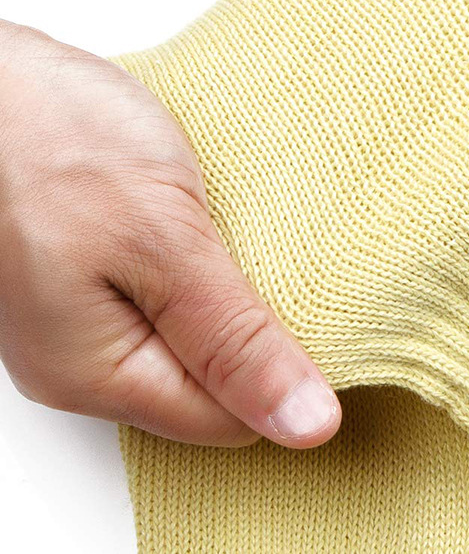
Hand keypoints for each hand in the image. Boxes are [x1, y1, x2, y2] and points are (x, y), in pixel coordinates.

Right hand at [0, 22, 340, 447]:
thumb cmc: (49, 136)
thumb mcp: (159, 240)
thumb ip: (232, 339)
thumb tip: (306, 426)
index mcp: (95, 372)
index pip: (230, 423)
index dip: (287, 379)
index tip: (325, 322)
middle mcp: (85, 357)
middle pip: (211, 385)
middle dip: (260, 336)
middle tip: (291, 272)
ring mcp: (87, 313)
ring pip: (196, 337)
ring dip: (235, 296)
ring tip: (251, 243)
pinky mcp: (97, 272)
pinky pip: (173, 296)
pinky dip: (207, 267)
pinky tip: (219, 230)